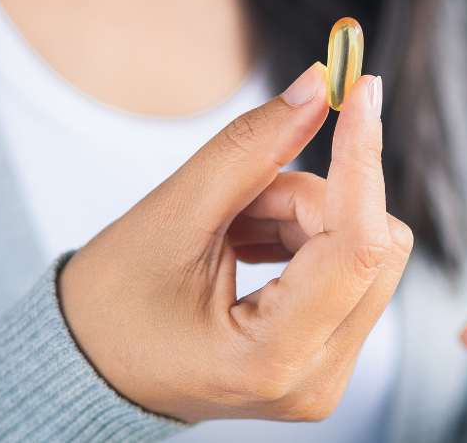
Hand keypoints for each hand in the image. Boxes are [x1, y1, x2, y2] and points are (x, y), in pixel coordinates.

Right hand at [59, 64, 412, 422]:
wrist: (92, 371)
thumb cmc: (112, 306)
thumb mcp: (171, 217)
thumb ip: (251, 149)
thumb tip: (317, 88)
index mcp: (271, 357)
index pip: (358, 246)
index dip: (363, 159)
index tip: (361, 90)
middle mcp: (317, 378)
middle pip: (374, 246)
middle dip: (315, 198)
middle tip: (244, 196)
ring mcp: (328, 374)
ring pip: (367, 253)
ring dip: (306, 217)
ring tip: (232, 228)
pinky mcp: (328, 356)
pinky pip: (352, 271)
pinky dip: (307, 238)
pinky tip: (249, 243)